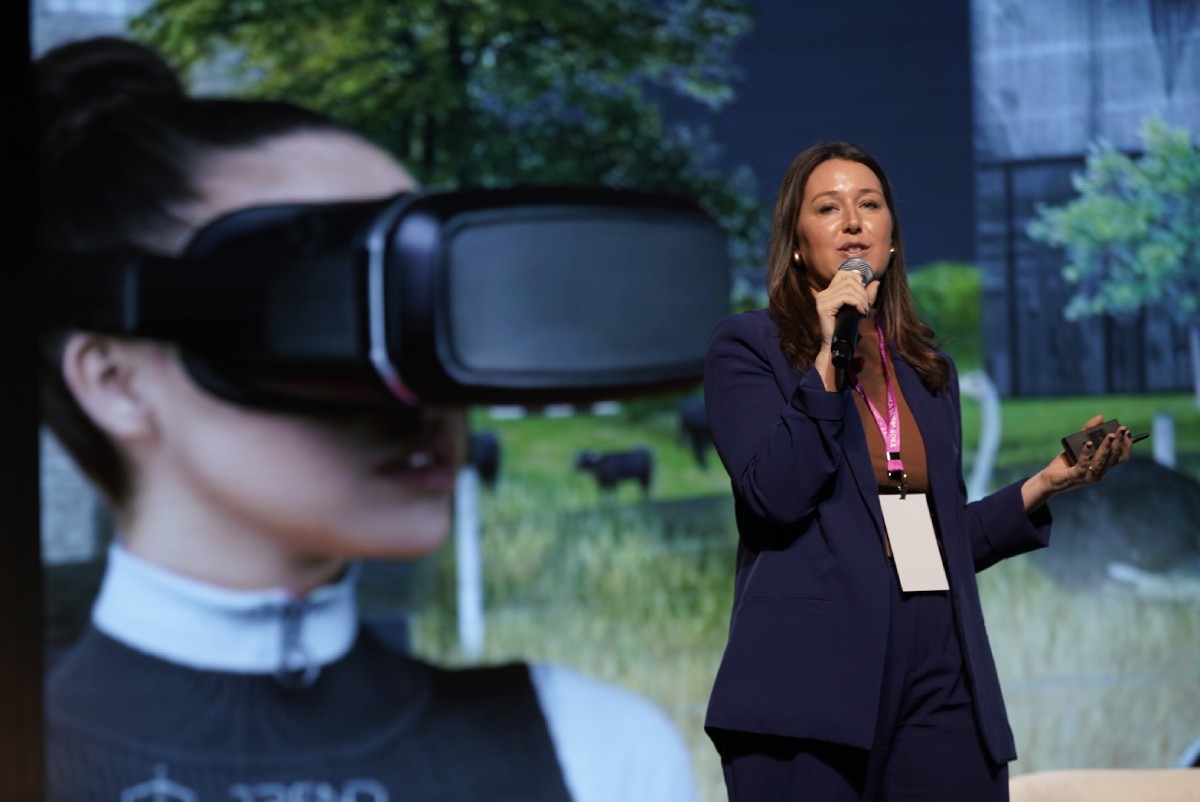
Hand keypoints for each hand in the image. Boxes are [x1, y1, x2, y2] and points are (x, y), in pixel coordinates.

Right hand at [813, 270, 879, 348]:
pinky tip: (861, 312)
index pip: (843, 273)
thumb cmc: (847, 327)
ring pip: (849, 288)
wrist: (837, 345)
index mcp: (829, 292)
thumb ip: (867, 295)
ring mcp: (822, 300)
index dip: (857, 279)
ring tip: (864, 310)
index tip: (864, 292)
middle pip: (849, 280)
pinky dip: (857, 303)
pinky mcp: (824, 307)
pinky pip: (845, 297)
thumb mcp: (860, 308)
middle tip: (867, 306)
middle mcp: (823, 293)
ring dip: (862, 299)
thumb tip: (876, 282)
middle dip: (863, 292)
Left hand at [1022, 414, 1136, 510]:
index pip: (1121, 457)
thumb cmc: (1066, 462)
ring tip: (1110, 435)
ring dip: (1107, 447)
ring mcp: (1089, 476)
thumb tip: (1100, 417)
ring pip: (1102, 461)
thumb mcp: (1077, 443)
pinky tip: (1088, 443)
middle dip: (1119, 442)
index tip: (1127, 432)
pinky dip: (1086, 453)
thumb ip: (1088, 430)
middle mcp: (1099, 472)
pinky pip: (1083, 464)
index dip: (1126, 445)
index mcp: (1103, 465)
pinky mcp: (1076, 476)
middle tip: (1121, 429)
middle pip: (1114, 457)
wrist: (1049, 479)